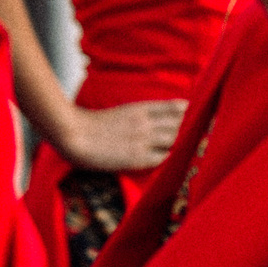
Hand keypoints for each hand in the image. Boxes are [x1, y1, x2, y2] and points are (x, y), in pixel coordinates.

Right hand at [59, 99, 186, 170]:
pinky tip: (170, 159)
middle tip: (193, 134)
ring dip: (180, 143)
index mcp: (141, 108)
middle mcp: (146, 122)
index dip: (187, 113)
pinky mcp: (138, 157)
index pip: (176, 107)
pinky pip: (163, 158)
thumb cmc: (94, 123)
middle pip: (180, 124)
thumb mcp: (123, 110)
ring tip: (183, 147)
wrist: (74, 134)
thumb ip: (143, 111)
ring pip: (175, 139)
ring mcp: (143, 140)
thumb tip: (163, 114)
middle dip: (188, 129)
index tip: (193, 117)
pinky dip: (169, 157)